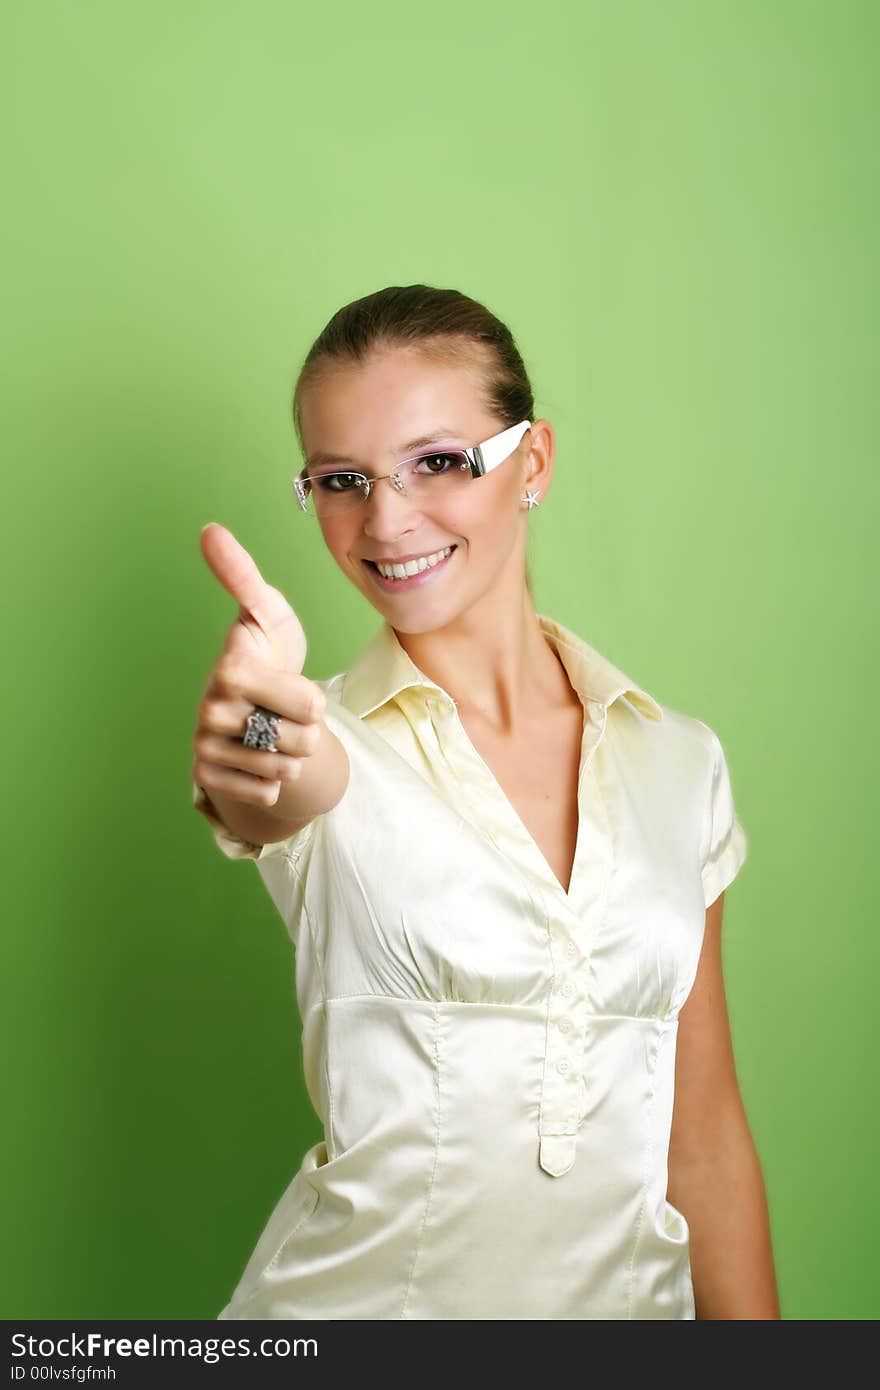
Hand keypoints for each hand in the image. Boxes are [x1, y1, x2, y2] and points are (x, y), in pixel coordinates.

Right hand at [192, 523, 326, 811]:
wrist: (253, 701)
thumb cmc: (266, 649)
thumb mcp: (266, 611)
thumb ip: (242, 574)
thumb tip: (209, 529)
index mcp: (230, 669)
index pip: (310, 704)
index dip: (311, 697)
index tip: (285, 679)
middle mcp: (210, 710)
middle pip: (302, 741)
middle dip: (304, 727)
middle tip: (281, 708)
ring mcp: (204, 745)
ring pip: (286, 770)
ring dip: (289, 754)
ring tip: (270, 729)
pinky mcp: (208, 777)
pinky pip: (267, 792)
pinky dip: (272, 780)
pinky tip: (257, 756)